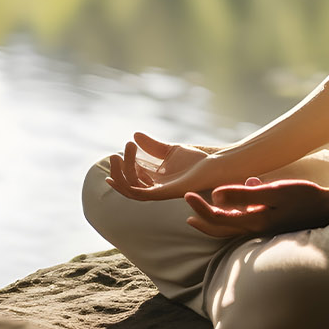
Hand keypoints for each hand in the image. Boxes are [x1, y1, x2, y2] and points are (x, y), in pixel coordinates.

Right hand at [105, 132, 241, 201]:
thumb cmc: (197, 162)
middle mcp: (155, 188)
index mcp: (156, 180)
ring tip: (117, 156)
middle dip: (118, 170)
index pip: (133, 177)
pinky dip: (128, 184)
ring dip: (120, 173)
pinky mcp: (164, 193)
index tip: (115, 154)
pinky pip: (140, 193)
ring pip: (131, 189)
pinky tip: (124, 170)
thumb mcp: (170, 150)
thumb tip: (134, 135)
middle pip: (129, 183)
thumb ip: (152, 146)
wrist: (214, 167)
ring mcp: (159, 192)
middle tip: (115, 154)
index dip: (121, 168)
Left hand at [183, 177, 328, 237]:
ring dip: (216, 220)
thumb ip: (245, 194)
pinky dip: (235, 216)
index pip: (218, 219)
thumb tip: (215, 195)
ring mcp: (265, 230)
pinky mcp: (272, 225)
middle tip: (188, 210)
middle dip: (203, 220)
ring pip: (233, 228)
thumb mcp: (273, 192)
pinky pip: (246, 223)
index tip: (187, 196)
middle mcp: (257, 230)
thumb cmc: (304, 197)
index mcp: (254, 223)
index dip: (200, 208)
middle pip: (222, 229)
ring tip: (205, 211)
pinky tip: (237, 203)